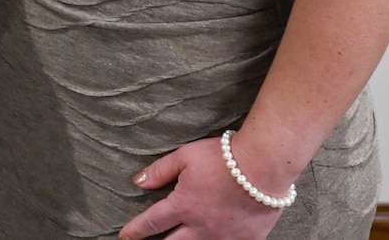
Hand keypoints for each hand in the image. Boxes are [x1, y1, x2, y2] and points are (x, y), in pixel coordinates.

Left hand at [119, 137, 288, 239]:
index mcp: (183, 206)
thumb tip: (138, 182)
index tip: (124, 236)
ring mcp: (225, 236)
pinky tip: (214, 239)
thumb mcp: (184, 157)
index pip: (151, 223)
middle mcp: (201, 227)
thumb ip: (160, 171)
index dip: (135, 231)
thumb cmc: (222, 157)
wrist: (263, 165)